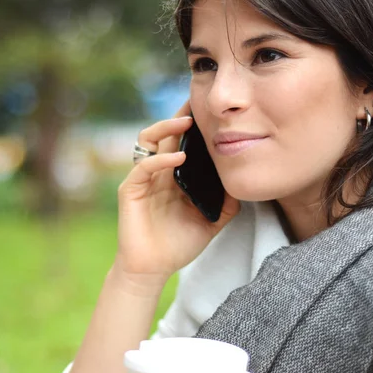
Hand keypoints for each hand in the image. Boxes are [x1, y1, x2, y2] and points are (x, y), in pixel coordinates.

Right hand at [115, 101, 239, 289]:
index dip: (193, 125)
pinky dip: (159, 160)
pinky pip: (142, 168)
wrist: (153, 269)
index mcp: (173, 176)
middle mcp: (157, 172)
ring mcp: (142, 179)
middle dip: (180, 117)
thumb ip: (225, 202)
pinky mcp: (130, 191)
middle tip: (198, 103)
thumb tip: (242, 183)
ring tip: (186, 123)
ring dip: (165, 129)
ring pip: (147, 141)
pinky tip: (178, 158)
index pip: (181, 141)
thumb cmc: (178, 244)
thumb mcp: (211, 220)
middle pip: (164, 134)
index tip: (211, 110)